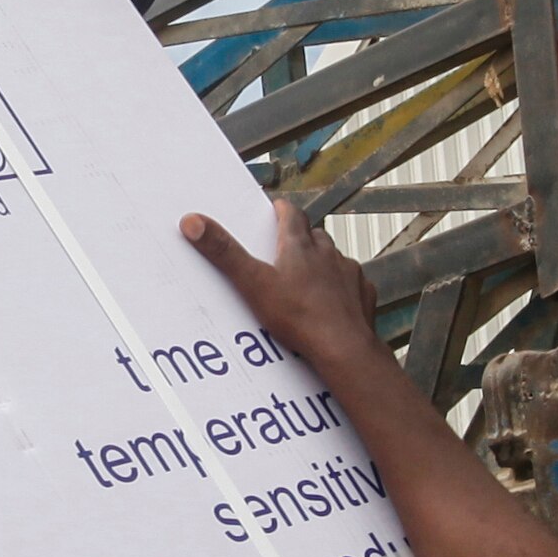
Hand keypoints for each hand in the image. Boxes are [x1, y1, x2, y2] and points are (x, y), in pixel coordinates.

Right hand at [180, 197, 383, 374]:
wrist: (343, 347)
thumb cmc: (299, 318)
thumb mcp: (252, 284)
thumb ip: (224, 254)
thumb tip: (194, 222)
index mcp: (300, 246)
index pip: (291, 214)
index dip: (282, 210)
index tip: (276, 209)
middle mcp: (328, 253)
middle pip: (314, 236)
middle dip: (301, 239)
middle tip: (287, 249)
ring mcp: (349, 272)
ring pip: (334, 259)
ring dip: (322, 263)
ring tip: (308, 279)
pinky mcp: (363, 293)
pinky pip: (352, 283)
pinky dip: (341, 288)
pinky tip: (332, 302)